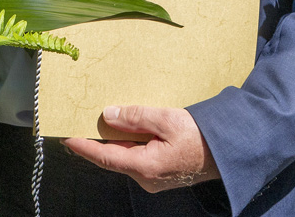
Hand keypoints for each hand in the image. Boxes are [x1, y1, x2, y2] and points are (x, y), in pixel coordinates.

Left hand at [63, 106, 218, 193]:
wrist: (227, 153)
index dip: (84, 147)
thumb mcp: (166, 119)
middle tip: (81, 122)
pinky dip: (129, 144)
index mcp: (145, 166)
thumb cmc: (200, 136)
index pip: (105, 157)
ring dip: (115, 141)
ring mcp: (153, 178)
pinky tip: (128, 130)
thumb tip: (109, 115)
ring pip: (125, 157)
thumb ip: (136, 117)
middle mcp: (146, 177)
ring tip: (103, 121)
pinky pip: (137, 158)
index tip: (66, 138)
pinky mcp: (160, 174)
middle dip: (97, 141)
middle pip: (113, 157)